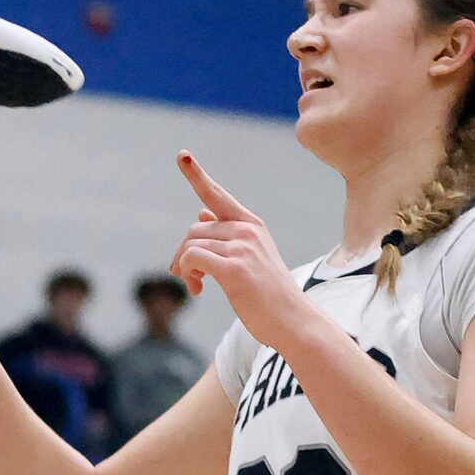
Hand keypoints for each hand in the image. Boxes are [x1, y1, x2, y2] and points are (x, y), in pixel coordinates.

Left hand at [170, 153, 318, 353]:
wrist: (292, 320)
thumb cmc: (268, 293)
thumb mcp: (250, 258)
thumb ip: (226, 235)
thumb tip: (201, 213)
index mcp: (252, 225)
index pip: (217, 195)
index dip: (196, 175)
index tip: (181, 154)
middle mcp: (248, 230)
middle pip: (193, 230)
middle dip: (183, 254)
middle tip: (188, 276)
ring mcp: (242, 247)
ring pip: (190, 244)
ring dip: (184, 267)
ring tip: (196, 285)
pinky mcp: (234, 268)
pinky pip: (192, 259)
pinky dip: (187, 273)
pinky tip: (198, 290)